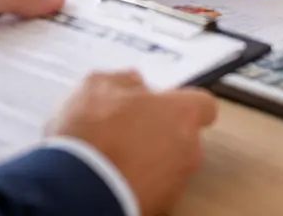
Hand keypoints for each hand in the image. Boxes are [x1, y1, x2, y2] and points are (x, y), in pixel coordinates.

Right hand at [47, 71, 218, 215]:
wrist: (78, 190)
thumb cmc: (93, 135)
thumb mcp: (98, 86)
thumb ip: (125, 80)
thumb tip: (134, 83)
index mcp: (180, 112)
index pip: (204, 105)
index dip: (182, 104)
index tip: (163, 105)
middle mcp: (189, 148)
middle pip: (186, 137)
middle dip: (162, 133)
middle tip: (130, 130)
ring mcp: (177, 182)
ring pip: (171, 165)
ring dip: (151, 161)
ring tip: (117, 157)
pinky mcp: (162, 208)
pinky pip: (157, 190)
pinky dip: (141, 184)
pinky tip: (116, 178)